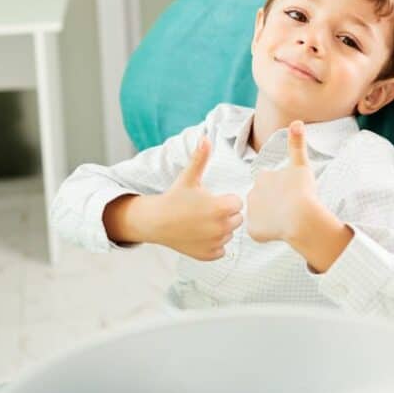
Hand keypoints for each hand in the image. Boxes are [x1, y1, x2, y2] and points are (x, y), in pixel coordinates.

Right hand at [141, 136, 243, 260]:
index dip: (227, 200)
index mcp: (220, 208)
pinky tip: (201, 235)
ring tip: (202, 222)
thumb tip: (205, 137)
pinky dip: (214, 244)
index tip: (213, 199)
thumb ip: (200, 158)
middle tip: (207, 210)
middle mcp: (221, 228)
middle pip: (237, 219)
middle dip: (226, 214)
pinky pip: (221, 249)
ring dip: (221, 229)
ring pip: (229, 234)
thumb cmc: (174, 198)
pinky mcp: (209, 255)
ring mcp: (215, 243)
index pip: (238, 203)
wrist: (155, 222)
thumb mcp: (189, 177)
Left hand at [246, 120, 317, 243]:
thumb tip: (297, 121)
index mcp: (263, 177)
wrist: (300, 217)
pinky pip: (261, 232)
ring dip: (271, 218)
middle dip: (274, 204)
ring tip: (286, 220)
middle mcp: (252, 193)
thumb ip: (297, 144)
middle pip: (264, 200)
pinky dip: (270, 233)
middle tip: (290, 208)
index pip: (269, 183)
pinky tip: (281, 231)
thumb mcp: (301, 165)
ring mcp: (252, 212)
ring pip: (262, 216)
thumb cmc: (303, 191)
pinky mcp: (254, 230)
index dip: (281, 189)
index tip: (291, 194)